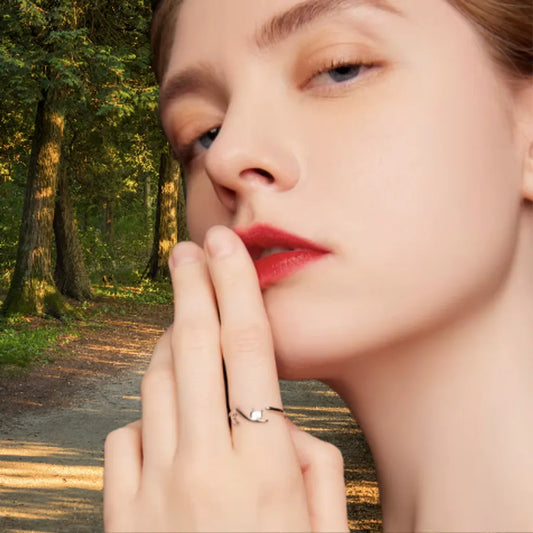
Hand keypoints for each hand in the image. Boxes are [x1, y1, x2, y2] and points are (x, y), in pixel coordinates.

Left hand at [103, 225, 348, 531]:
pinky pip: (126, 435)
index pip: (250, 350)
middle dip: (192, 287)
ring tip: (184, 325)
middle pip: (195, 349)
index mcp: (265, 469)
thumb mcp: (323, 532)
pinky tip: (166, 426)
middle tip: (187, 249)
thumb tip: (283, 421)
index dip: (236, 288)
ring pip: (156, 382)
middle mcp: (205, 468)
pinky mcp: (122, 514)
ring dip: (170, 344)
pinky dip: (147, 417)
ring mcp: (155, 491)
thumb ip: (312, 466)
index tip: (225, 247)